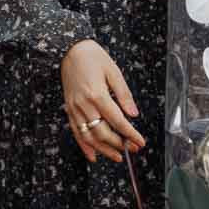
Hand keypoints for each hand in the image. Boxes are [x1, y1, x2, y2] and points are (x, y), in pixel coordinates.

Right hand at [60, 40, 145, 162]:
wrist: (70, 50)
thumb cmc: (93, 57)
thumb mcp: (114, 71)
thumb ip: (124, 95)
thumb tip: (133, 114)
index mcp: (97, 94)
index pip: (117, 120)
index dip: (130, 134)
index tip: (140, 142)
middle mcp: (84, 104)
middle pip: (102, 132)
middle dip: (118, 144)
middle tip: (132, 149)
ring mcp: (74, 108)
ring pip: (88, 136)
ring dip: (103, 150)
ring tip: (117, 157)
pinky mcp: (69, 110)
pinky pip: (76, 132)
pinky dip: (84, 146)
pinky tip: (93, 156)